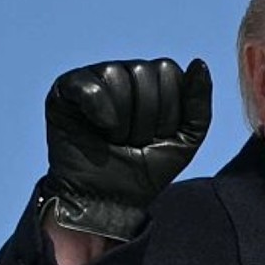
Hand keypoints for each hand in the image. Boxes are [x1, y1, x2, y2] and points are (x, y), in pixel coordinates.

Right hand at [40, 58, 210, 241]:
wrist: (108, 202)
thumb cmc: (144, 172)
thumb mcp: (185, 140)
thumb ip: (199, 103)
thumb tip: (198, 63)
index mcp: (151, 81)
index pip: (168, 70)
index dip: (167, 110)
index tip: (156, 137)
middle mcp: (122, 74)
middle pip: (143, 72)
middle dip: (145, 118)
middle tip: (132, 142)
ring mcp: (92, 79)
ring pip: (116, 75)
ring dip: (122, 121)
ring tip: (114, 140)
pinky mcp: (65, 91)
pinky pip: (87, 85)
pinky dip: (98, 109)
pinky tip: (99, 128)